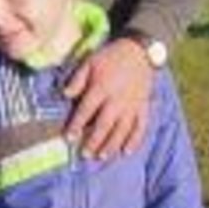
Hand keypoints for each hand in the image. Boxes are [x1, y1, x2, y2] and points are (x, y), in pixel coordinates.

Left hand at [62, 38, 152, 158]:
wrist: (139, 51)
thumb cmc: (111, 57)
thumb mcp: (90, 62)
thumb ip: (77, 79)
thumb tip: (65, 95)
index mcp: (101, 88)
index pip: (86, 110)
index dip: (76, 125)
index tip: (68, 138)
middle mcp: (117, 100)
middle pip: (104, 125)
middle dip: (93, 141)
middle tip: (84, 154)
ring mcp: (132, 106)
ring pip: (121, 130)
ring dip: (111, 145)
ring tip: (102, 156)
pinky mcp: (143, 108)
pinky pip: (140, 127)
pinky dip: (134, 141)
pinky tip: (126, 152)